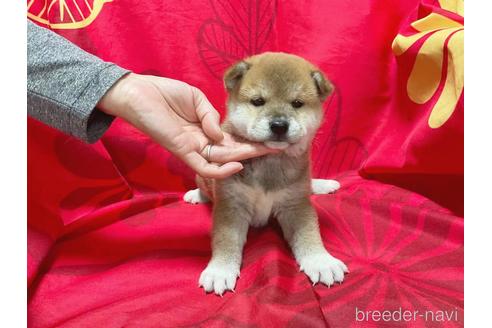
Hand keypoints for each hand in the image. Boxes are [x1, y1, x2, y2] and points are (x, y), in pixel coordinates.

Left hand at [98, 73, 276, 177]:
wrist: (140, 93)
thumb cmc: (165, 93)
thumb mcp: (196, 99)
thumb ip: (211, 116)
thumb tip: (220, 133)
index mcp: (205, 129)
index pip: (232, 138)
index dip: (251, 139)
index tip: (270, 137)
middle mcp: (202, 142)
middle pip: (232, 151)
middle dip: (255, 150)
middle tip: (277, 147)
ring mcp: (193, 148)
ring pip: (223, 159)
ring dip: (245, 157)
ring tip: (265, 152)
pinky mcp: (183, 151)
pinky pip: (205, 167)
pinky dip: (221, 169)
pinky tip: (238, 165)